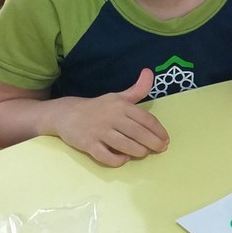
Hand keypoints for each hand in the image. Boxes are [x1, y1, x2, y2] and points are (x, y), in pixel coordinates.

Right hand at [54, 68, 169, 166]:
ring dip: (139, 152)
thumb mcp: (118, 97)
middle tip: (160, 149)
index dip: (159, 130)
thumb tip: (150, 72)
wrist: (65, 114)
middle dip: (153, 143)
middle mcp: (111, 117)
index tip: (165, 139)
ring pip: (125, 145)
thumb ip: (137, 89)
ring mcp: (99, 132)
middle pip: (138, 133)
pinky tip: (124, 158)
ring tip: (144, 153)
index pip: (146, 119)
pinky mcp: (88, 145)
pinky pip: (106, 157)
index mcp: (121, 105)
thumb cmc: (97, 107)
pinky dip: (118, 160)